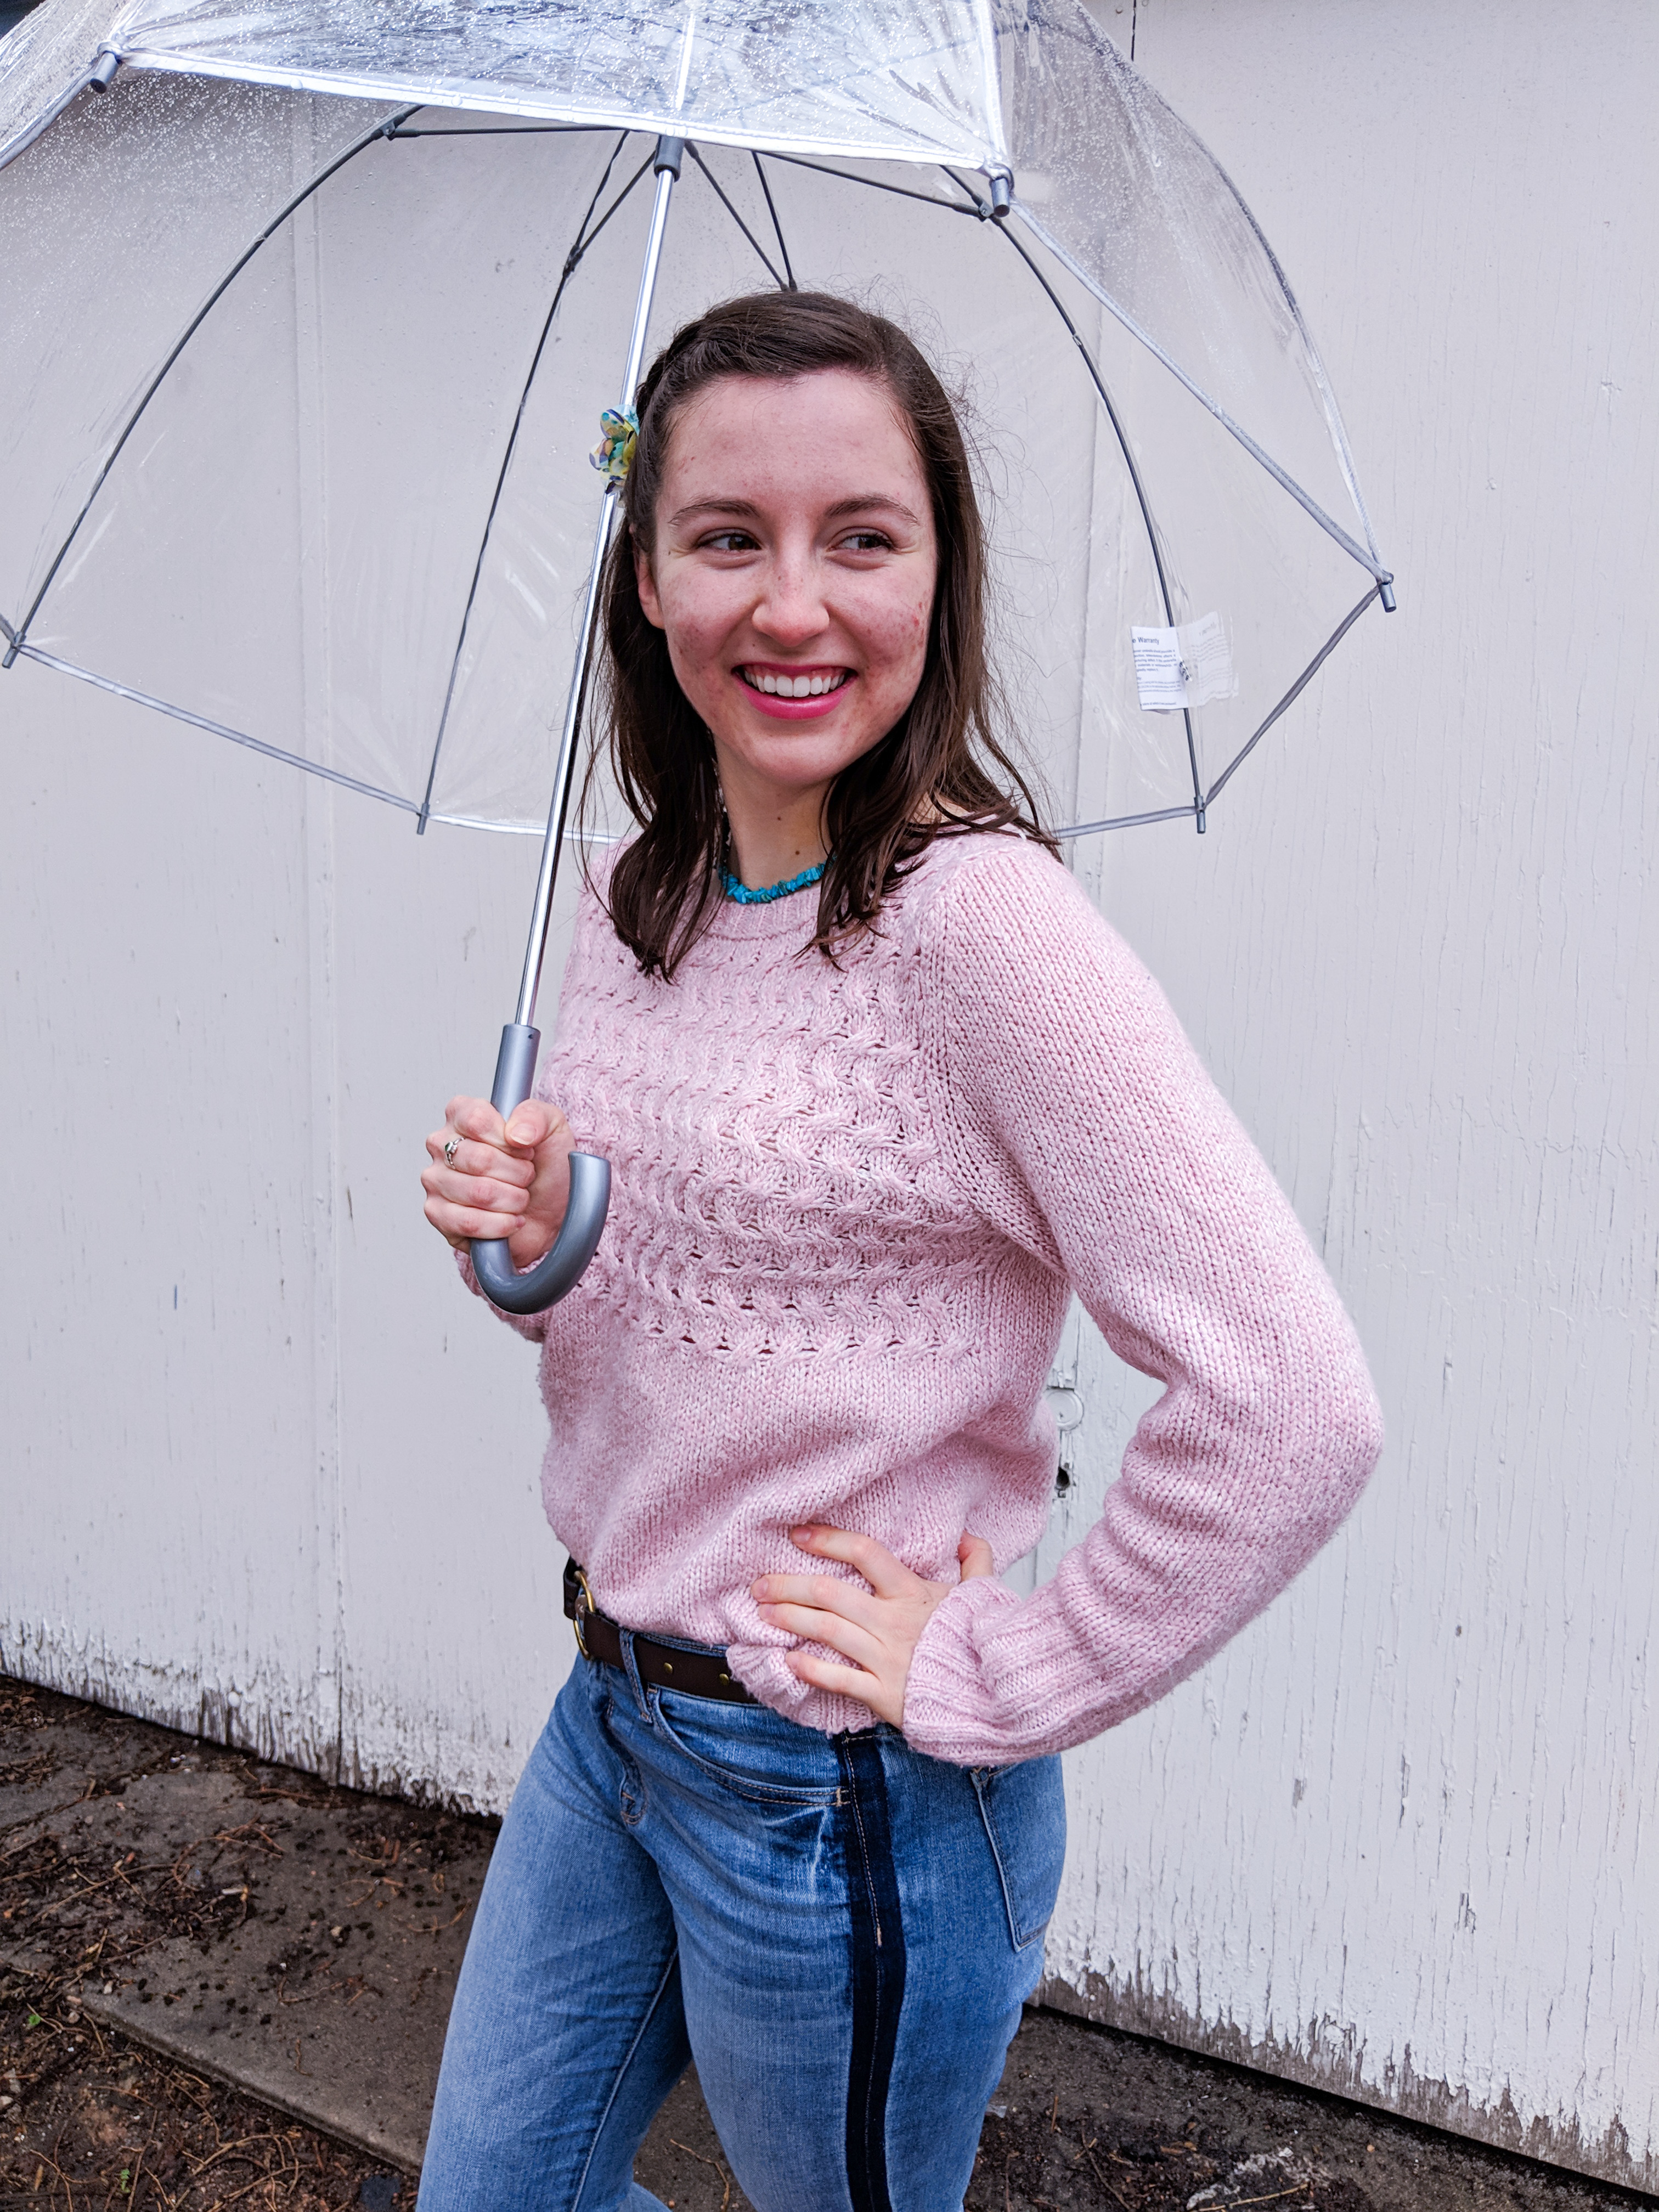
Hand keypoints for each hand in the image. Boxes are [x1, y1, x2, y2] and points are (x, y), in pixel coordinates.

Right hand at [422, 1094, 574, 1267]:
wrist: (553, 1209)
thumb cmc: (546, 1166)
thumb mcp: (553, 1128)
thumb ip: (536, 1116)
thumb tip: (515, 1132)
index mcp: (462, 1114)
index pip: (476, 1120)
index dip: (509, 1141)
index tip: (526, 1149)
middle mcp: (441, 1144)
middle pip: (479, 1159)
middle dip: (517, 1173)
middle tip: (527, 1176)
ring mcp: (436, 1180)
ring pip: (478, 1192)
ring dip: (513, 1200)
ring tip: (520, 1197)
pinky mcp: (438, 1215)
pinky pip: (468, 1222)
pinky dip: (500, 1224)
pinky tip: (512, 1219)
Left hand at [751, 1524, 994, 1727]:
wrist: (996, 1697)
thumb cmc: (983, 1645)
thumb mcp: (984, 1597)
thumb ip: (977, 1562)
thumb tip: (969, 1536)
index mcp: (913, 1593)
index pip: (865, 1553)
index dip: (829, 1540)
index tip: (798, 1534)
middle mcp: (893, 1621)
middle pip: (830, 1593)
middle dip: (789, 1586)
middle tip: (760, 1584)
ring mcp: (886, 1658)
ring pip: (826, 1631)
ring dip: (790, 1620)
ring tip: (764, 1614)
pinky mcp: (884, 1693)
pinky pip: (839, 1679)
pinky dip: (811, 1670)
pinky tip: (789, 1661)